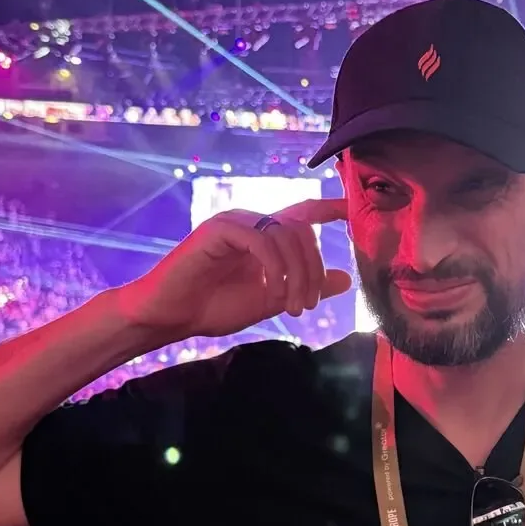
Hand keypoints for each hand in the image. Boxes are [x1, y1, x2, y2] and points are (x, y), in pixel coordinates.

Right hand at [112, 201, 352, 341]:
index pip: (304, 212)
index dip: (331, 208)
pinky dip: (276, 268)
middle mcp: (253, 222)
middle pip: (303, 229)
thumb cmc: (214, 307)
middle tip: (308, 305)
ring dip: (298, 275)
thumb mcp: (271, 300)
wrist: (171, 317)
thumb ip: (305, 287)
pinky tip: (272, 291)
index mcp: (265, 235)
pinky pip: (262, 240)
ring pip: (287, 235)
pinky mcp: (220, 229)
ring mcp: (236, 222)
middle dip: (314, 269)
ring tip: (293, 307)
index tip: (354, 210)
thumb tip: (345, 278)